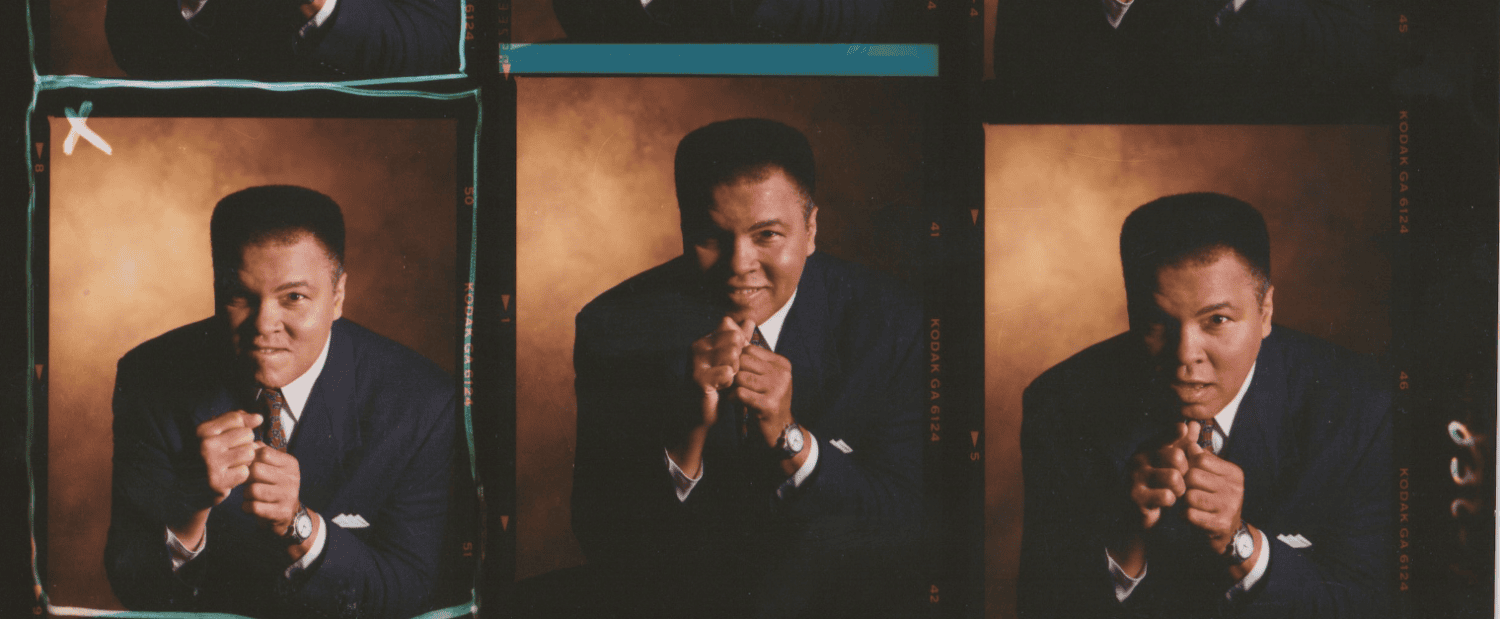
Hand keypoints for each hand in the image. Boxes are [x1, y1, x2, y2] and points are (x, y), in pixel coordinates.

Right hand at [196, 410, 261, 504]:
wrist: (188, 484)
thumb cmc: (209, 453)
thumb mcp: (217, 432)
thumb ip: (238, 421)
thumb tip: (258, 417)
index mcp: (203, 430)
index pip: (237, 418)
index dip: (239, 427)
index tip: (229, 437)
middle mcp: (206, 445)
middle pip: (247, 434)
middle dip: (245, 443)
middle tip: (231, 453)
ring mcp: (211, 463)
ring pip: (249, 453)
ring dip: (245, 460)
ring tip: (232, 463)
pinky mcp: (217, 482)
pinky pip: (245, 472)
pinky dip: (240, 475)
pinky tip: (229, 475)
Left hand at [242, 442, 303, 534]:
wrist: (287, 514)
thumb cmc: (273, 486)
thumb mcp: (273, 467)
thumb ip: (262, 452)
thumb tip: (248, 441)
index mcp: (290, 464)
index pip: (263, 453)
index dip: (249, 459)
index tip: (247, 467)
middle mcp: (292, 478)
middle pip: (256, 470)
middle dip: (246, 478)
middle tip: (246, 483)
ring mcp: (288, 496)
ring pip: (253, 490)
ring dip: (246, 494)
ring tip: (249, 496)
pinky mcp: (281, 512)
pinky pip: (254, 507)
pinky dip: (246, 507)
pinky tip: (250, 506)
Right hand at [689, 316, 751, 430]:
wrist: (705, 412)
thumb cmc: (719, 385)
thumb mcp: (732, 360)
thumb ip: (740, 340)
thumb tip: (750, 320)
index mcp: (705, 340)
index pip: (734, 331)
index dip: (740, 349)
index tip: (731, 363)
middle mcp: (698, 346)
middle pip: (734, 341)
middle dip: (738, 360)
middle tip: (728, 374)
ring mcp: (696, 361)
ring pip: (731, 355)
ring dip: (734, 371)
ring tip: (725, 381)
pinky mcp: (698, 378)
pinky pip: (727, 373)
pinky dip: (728, 383)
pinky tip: (720, 389)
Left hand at [734, 342, 794, 449]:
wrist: (779, 429)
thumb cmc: (766, 400)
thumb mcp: (763, 376)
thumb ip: (751, 357)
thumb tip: (733, 330)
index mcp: (781, 363)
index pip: (750, 349)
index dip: (737, 359)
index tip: (733, 371)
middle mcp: (782, 374)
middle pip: (744, 361)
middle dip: (733, 371)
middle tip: (728, 381)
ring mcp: (778, 389)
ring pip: (741, 377)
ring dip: (732, 385)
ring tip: (731, 391)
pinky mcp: (769, 405)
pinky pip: (741, 393)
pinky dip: (733, 397)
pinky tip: (734, 401)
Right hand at [1126, 421, 1195, 530]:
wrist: (1138, 509)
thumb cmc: (1159, 482)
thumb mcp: (1172, 461)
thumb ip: (1183, 444)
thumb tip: (1194, 424)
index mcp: (1148, 447)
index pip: (1165, 436)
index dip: (1175, 432)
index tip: (1183, 428)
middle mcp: (1140, 458)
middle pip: (1177, 457)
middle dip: (1186, 471)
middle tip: (1181, 480)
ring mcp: (1136, 477)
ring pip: (1174, 477)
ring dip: (1180, 489)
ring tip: (1175, 492)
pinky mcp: (1136, 496)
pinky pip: (1166, 496)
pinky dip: (1171, 501)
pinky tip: (1166, 502)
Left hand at [1181, 432, 1246, 555]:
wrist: (1228, 533)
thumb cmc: (1214, 500)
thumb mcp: (1211, 476)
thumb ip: (1200, 456)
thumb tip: (1189, 433)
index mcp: (1233, 473)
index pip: (1200, 458)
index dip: (1186, 465)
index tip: (1184, 474)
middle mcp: (1235, 488)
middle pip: (1193, 476)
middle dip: (1183, 484)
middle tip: (1183, 491)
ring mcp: (1230, 507)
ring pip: (1190, 495)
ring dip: (1183, 501)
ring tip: (1187, 504)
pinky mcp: (1221, 524)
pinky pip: (1190, 514)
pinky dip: (1184, 515)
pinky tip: (1188, 516)